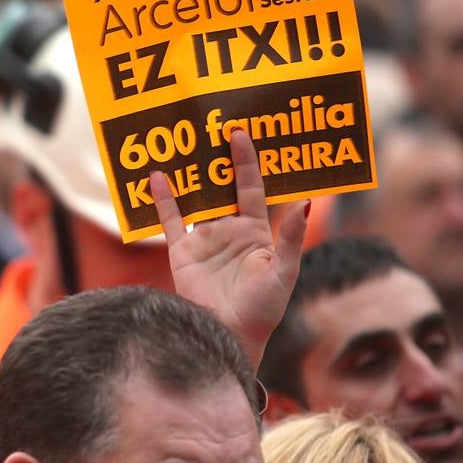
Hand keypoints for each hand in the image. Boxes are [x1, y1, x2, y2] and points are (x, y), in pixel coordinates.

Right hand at [151, 129, 306, 369]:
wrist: (232, 335)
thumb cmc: (264, 308)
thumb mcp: (284, 272)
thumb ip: (290, 238)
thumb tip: (305, 203)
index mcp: (256, 230)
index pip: (250, 187)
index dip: (245, 161)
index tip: (240, 133)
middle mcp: (228, 229)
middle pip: (220, 186)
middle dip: (215, 160)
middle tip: (209, 127)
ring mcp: (204, 238)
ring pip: (195, 198)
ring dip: (189, 174)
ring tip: (182, 144)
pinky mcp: (181, 251)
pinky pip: (170, 220)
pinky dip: (163, 199)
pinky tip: (157, 177)